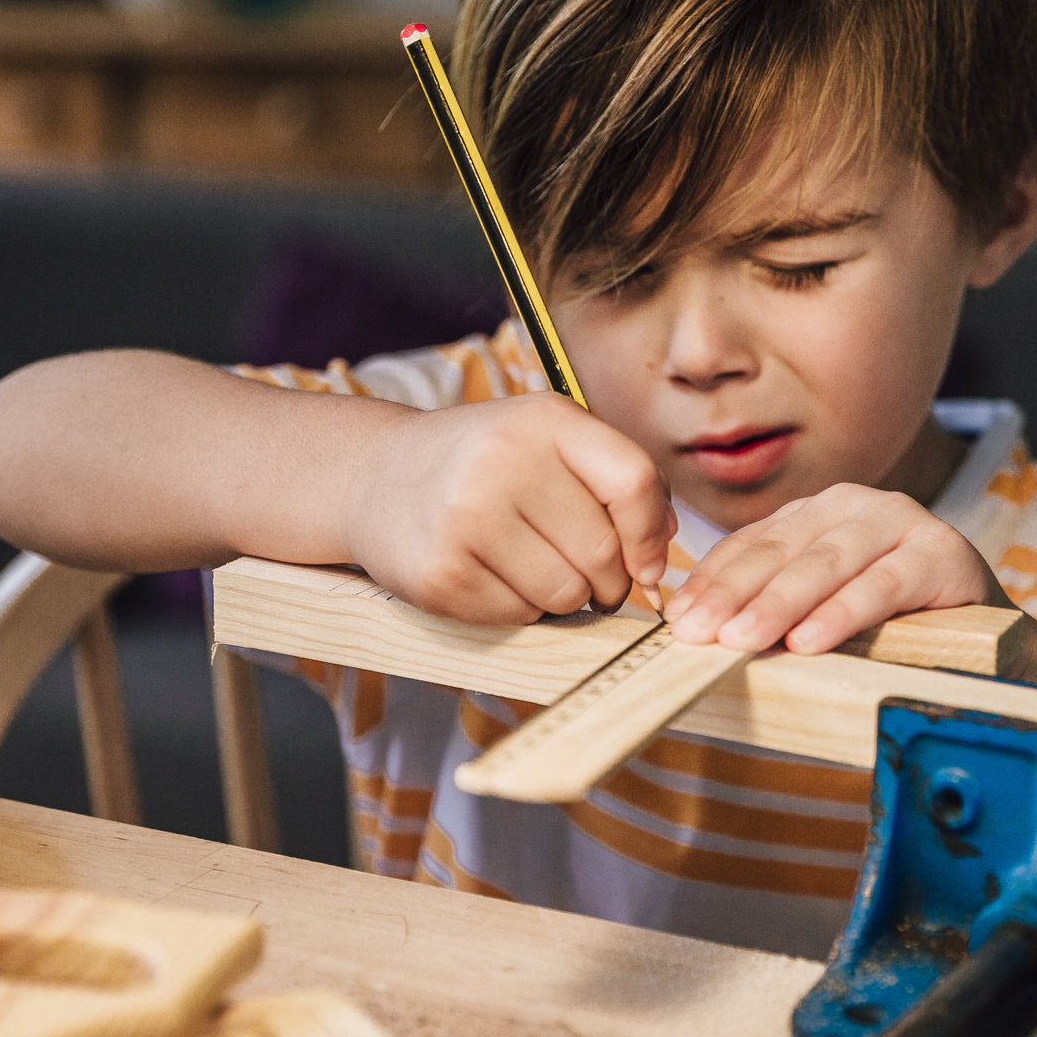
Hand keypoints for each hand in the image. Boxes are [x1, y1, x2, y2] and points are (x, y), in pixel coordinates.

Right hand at [341, 393, 674, 624]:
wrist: (373, 475)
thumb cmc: (482, 461)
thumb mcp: (548, 439)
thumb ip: (616, 477)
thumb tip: (663, 545)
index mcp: (544, 420)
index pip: (634, 482)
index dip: (653, 535)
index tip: (647, 565)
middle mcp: (502, 462)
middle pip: (603, 553)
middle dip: (609, 579)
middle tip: (586, 575)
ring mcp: (465, 518)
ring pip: (566, 594)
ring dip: (564, 597)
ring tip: (530, 566)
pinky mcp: (440, 574)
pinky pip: (519, 616)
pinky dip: (519, 609)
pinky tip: (492, 576)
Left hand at [664, 483, 1005, 654]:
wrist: (992, 642)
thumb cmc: (895, 627)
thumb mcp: (824, 611)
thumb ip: (774, 608)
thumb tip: (697, 628)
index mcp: (817, 514)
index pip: (751, 544)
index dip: (711, 581)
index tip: (674, 620)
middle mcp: (854, 505)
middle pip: (781, 551)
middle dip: (732, 594)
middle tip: (696, 633)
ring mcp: (901, 522)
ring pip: (827, 564)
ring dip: (779, 605)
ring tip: (741, 640)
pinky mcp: (941, 553)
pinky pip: (882, 585)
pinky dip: (843, 613)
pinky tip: (810, 641)